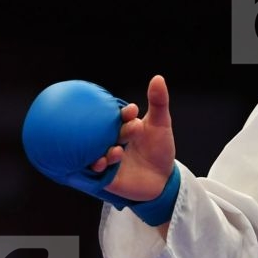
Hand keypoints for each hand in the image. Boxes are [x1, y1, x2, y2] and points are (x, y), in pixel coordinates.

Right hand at [88, 74, 175, 200]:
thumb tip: (158, 78)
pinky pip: (95, 170)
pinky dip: (97, 165)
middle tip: (133, 129)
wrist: (162, 179)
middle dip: (118, 131)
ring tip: (118, 150)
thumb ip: (158, 102)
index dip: (124, 113)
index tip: (133, 111)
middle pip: (106, 133)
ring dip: (105, 150)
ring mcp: (106, 157)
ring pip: (97, 150)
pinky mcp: (105, 175)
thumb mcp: (161, 124)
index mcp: (120, 126)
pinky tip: (102, 162)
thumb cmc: (159, 149)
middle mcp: (110, 140)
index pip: (116, 115)